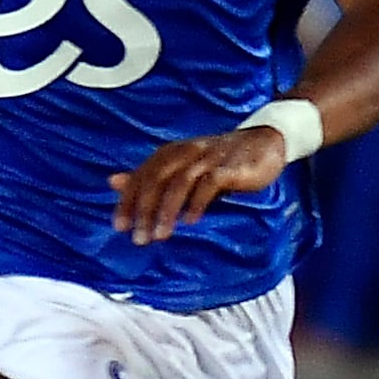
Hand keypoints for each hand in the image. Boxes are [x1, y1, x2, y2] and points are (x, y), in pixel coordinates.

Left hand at [111, 124, 292, 243]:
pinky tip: (191, 221)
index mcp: (171, 152)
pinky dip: (197, 202)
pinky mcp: (229, 167)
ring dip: (167, 211)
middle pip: (156, 179)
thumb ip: (150, 175)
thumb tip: (112, 182)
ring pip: (179, 183)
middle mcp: (186, 152)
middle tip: (137, 237)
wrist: (266, 141)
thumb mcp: (182, 166)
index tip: (119, 226)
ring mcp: (208, 158)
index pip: (142, 175)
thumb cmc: (221, 159)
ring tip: (160, 236)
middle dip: (144, 210)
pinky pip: (209, 184)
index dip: (128, 200)